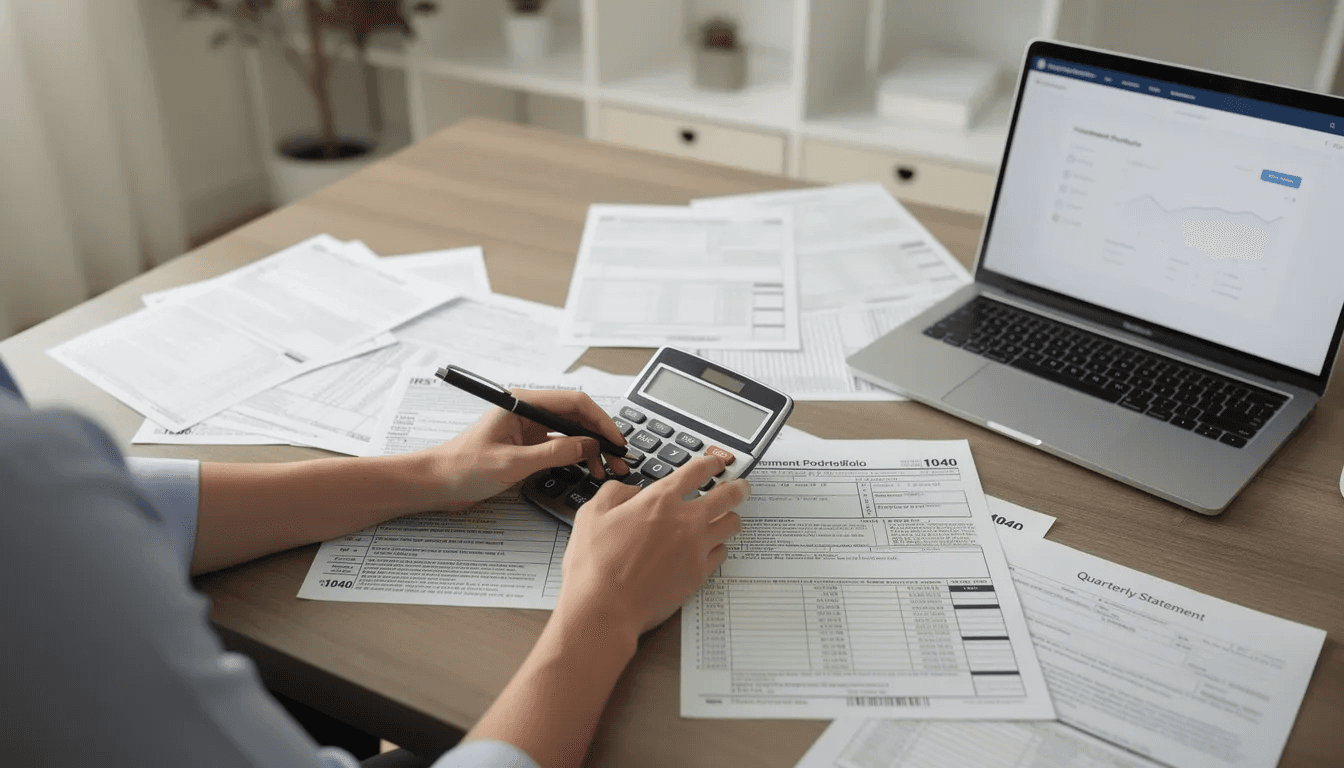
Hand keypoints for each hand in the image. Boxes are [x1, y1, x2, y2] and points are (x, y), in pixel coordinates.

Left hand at [415, 389, 628, 510]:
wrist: (437, 483)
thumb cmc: (462, 467)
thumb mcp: (512, 462)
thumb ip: (553, 452)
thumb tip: (587, 445)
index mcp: (521, 404)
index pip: (573, 402)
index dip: (600, 420)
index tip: (616, 440)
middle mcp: (527, 412)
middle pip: (576, 417)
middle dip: (600, 437)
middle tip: (619, 459)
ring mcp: (528, 428)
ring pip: (571, 433)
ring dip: (591, 450)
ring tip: (607, 470)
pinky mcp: (526, 445)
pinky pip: (560, 446)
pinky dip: (577, 457)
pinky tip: (588, 469)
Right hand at [555, 455, 747, 640]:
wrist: (604, 608)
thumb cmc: (594, 565)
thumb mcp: (591, 514)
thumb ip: (616, 493)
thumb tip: (632, 491)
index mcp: (660, 500)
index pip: (697, 471)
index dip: (711, 463)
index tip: (716, 463)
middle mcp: (685, 521)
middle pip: (728, 496)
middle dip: (738, 488)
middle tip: (741, 487)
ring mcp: (696, 548)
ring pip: (731, 525)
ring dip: (730, 517)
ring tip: (728, 517)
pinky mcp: (699, 574)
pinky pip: (721, 554)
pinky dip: (718, 547)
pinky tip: (711, 549)